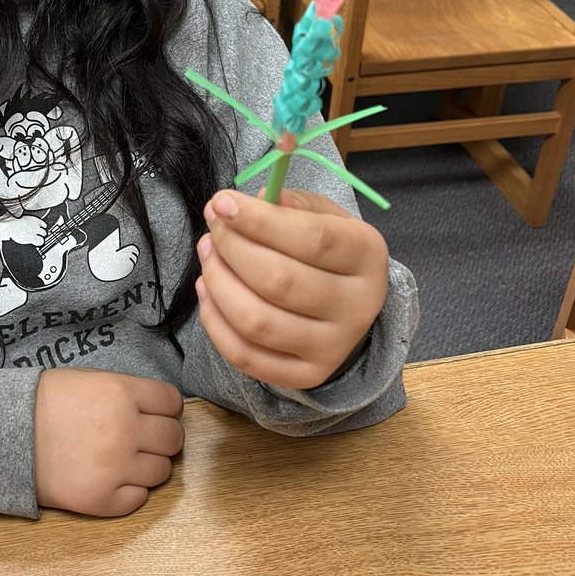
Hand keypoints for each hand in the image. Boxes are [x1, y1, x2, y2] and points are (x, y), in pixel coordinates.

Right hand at [34, 369, 184, 515]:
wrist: (4, 434)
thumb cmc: (47, 401)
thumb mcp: (92, 380)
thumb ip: (130, 393)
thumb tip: (160, 410)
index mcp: (123, 393)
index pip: (173, 402)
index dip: (165, 408)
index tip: (154, 413)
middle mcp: (125, 430)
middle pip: (174, 439)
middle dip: (162, 437)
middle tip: (141, 438)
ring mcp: (115, 469)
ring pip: (162, 471)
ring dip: (147, 465)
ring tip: (122, 458)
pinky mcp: (101, 501)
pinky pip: (138, 499)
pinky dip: (129, 490)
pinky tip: (110, 478)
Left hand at [195, 188, 388, 390]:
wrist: (348, 306)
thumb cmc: (327, 252)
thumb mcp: (323, 216)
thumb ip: (290, 203)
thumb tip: (254, 199)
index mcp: (367, 256)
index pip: (313, 239)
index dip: (260, 221)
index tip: (223, 202)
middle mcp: (357, 306)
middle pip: (280, 281)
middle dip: (232, 248)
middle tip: (213, 227)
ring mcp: (333, 347)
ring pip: (257, 321)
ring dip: (218, 282)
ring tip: (208, 252)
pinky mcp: (306, 376)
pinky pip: (246, 356)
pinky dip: (214, 321)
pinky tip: (207, 289)